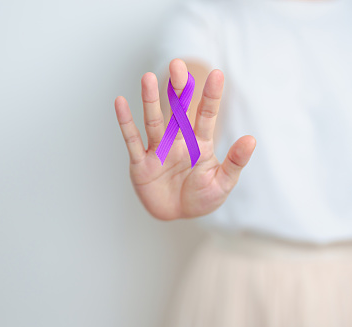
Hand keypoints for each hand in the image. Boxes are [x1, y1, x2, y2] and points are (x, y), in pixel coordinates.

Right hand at [114, 59, 255, 219]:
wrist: (176, 216)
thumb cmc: (201, 198)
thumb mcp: (222, 183)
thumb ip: (234, 162)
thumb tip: (251, 139)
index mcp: (199, 143)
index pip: (206, 115)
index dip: (210, 96)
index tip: (217, 74)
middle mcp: (177, 141)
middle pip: (178, 111)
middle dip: (178, 89)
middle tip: (177, 65)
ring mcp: (158, 150)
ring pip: (154, 121)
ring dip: (150, 100)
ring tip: (147, 78)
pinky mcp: (141, 162)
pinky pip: (132, 140)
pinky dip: (126, 122)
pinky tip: (120, 102)